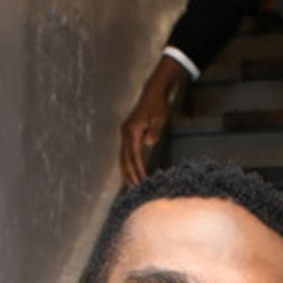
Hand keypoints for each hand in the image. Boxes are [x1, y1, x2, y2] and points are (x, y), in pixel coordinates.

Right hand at [120, 55, 190, 182]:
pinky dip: (127, 164)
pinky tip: (131, 172)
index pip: (135, 156)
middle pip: (125, 159)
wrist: (153, 93)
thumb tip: (149, 143)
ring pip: (123, 157)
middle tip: (135, 189)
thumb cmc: (158, 106)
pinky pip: (125, 153)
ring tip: (131, 185)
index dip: (138, 170)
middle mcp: (125, 133)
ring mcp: (125, 133)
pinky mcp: (127, 133)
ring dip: (126, 171)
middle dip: (129, 175)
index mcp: (133, 131)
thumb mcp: (159, 118)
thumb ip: (154, 132)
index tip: (143, 181)